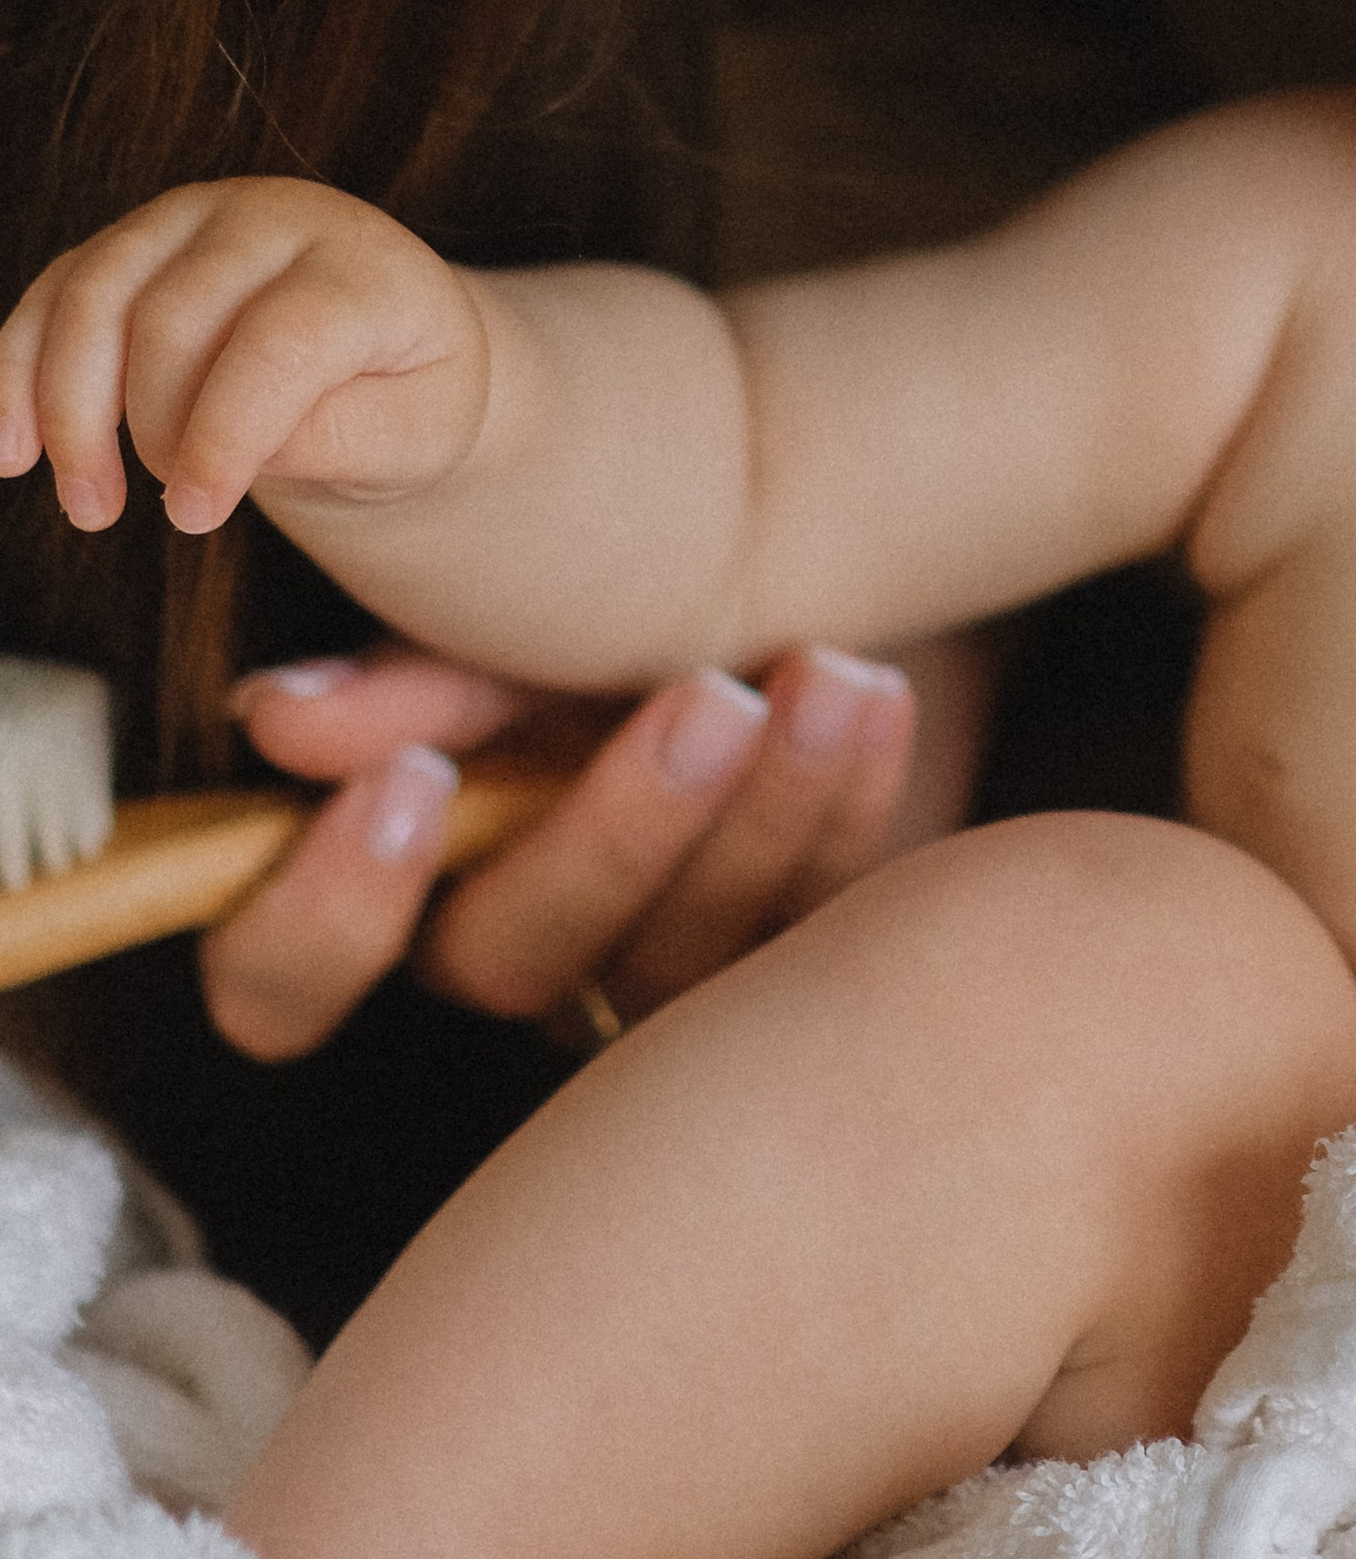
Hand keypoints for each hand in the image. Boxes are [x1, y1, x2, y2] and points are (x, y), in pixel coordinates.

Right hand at [0, 178, 485, 536]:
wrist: (384, 342)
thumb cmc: (403, 392)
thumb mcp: (417, 431)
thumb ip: (346, 438)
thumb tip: (244, 452)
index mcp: (363, 266)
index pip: (279, 341)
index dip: (225, 434)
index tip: (197, 514)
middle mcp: (275, 218)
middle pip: (172, 318)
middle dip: (154, 431)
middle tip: (179, 512)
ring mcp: (194, 217)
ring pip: (93, 294)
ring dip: (67, 410)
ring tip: (90, 508)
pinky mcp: (134, 243)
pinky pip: (53, 294)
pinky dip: (17, 374)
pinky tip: (14, 454)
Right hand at [198, 632, 972, 1063]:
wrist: (807, 572)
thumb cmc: (621, 602)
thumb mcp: (517, 624)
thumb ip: (414, 682)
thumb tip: (276, 719)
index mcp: (402, 880)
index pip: (285, 986)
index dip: (322, 917)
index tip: (408, 779)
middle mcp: (516, 954)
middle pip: (507, 968)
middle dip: (607, 834)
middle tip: (707, 698)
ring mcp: (653, 982)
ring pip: (677, 968)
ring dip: (761, 814)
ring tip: (828, 677)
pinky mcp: (792, 978)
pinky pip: (808, 935)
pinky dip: (846, 810)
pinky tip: (876, 695)